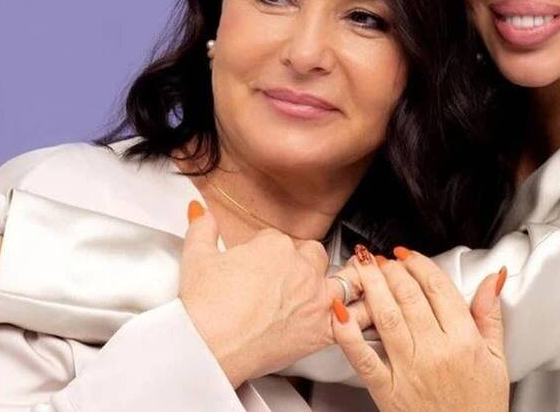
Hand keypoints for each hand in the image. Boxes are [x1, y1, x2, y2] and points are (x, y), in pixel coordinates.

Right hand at [178, 202, 366, 386]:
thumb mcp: (197, 257)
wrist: (210, 346)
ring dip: (335, 282)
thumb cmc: (204, 307)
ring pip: (340, 278)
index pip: (280, 240)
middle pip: (312, 254)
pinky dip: (358, 315)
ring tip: (330, 289)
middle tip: (283, 279)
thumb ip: (202, 228)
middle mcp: (301, 267)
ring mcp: (315, 298)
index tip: (255, 267)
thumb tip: (201, 212)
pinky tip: (362, 314)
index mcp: (275, 245)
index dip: (267, 253)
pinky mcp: (322, 329)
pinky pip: (354, 317)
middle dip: (302, 262)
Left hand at [330, 247, 508, 411]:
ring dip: (372, 286)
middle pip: (409, 297)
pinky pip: (362, 356)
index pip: (439, 288)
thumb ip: (491, 315)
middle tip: (383, 258)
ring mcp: (408, 370)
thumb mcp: (498, 359)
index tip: (409, 255)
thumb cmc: (479, 406)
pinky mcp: (386, 390)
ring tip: (362, 267)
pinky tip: (340, 311)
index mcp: (464, 341)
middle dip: (392, 270)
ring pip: (386, 317)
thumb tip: (493, 279)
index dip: (420, 264)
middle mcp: (435, 352)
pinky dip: (347, 332)